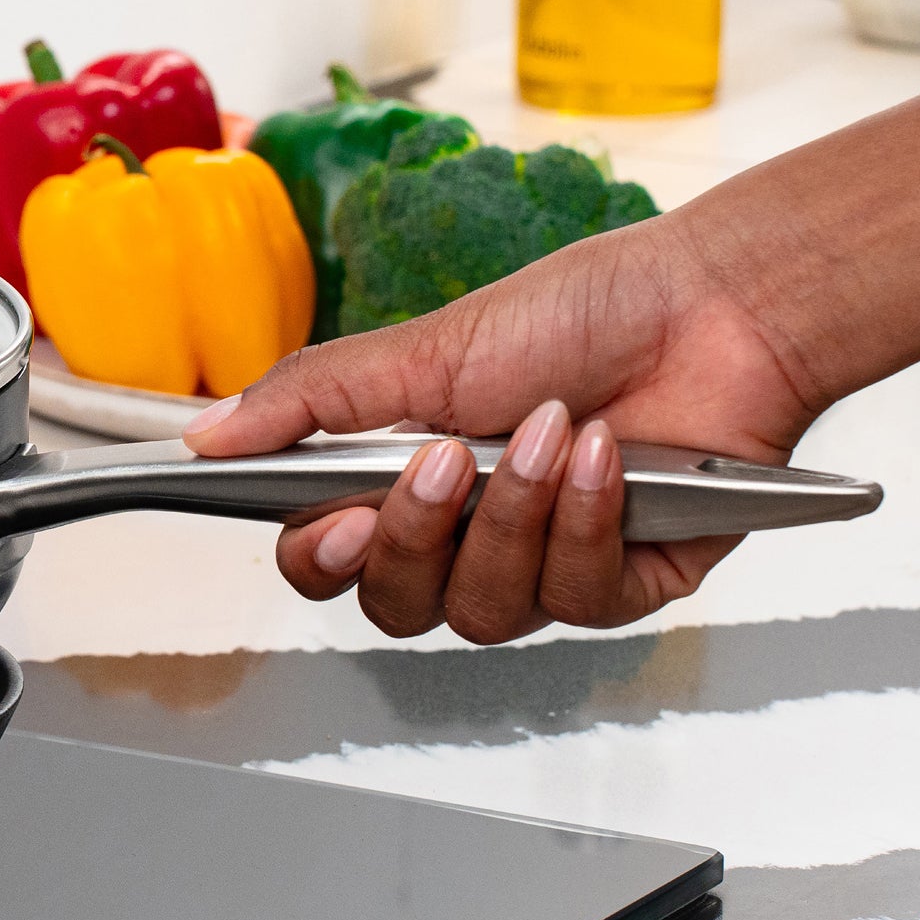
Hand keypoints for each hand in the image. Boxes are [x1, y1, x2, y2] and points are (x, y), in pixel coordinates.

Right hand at [181, 209, 820, 643]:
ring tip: (549, 429)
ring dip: (515, 515)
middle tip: (446, 462)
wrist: (712, 307)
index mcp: (402, 481)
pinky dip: (585, 522)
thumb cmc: (579, 315)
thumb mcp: (422, 348)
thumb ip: (310, 399)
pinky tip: (603, 460)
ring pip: (486, 612)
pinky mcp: (623, 585)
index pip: (326, 560)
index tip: (338, 517)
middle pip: (395, 606)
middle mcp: (465, 535)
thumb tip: (208, 436)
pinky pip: (577, 600)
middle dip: (420, 537)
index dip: (323, 558)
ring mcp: (542, 566)